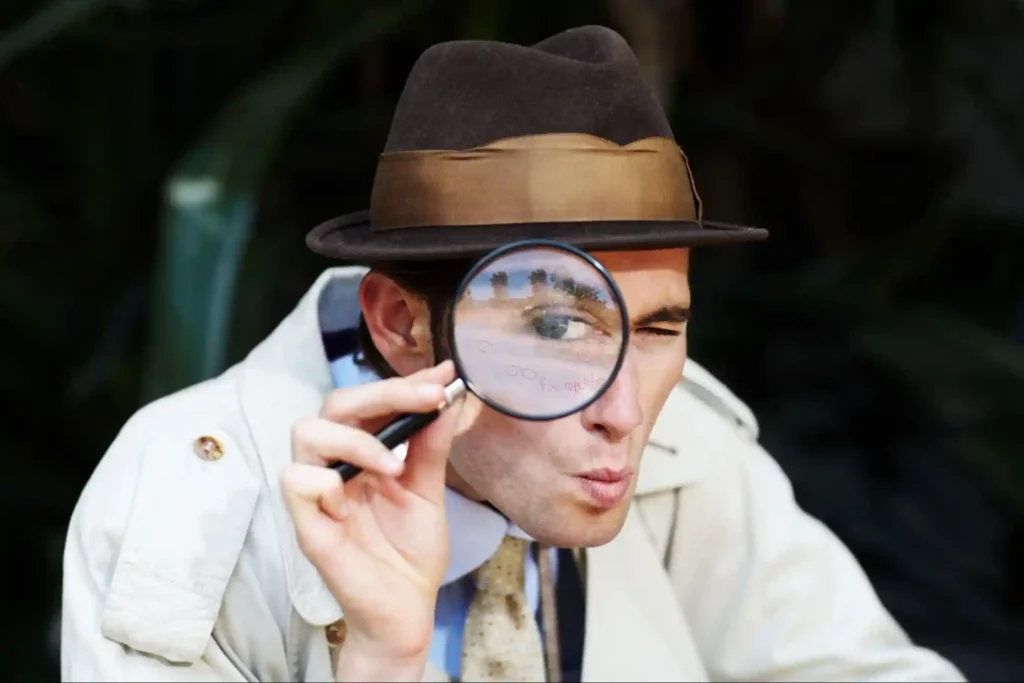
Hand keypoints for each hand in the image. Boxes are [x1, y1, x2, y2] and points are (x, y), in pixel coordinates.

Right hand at [279, 361, 459, 673]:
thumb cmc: (410, 550)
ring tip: (393, 464)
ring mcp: (317, 494)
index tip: (442, 376)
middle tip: (427, 399)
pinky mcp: (306, 525)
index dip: (402, 384)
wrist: (408, 607)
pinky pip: (294, 481)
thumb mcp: (428, 489)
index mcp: (360, 452)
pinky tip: (352, 500)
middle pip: (334, 404)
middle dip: (382, 394)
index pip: (367, 401)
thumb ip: (432, 444)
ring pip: (306, 432)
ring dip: (354, 438)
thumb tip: (449, 394)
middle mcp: (334, 465)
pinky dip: (325, 481)